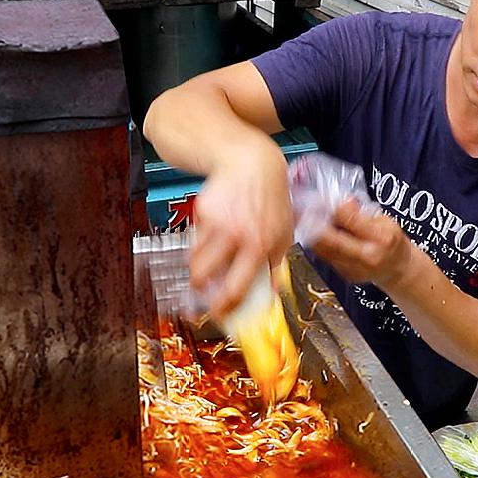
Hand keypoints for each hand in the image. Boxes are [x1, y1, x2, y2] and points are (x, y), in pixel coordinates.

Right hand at [189, 144, 292, 317]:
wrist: (253, 164)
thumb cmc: (271, 199)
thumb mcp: (283, 234)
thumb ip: (275, 266)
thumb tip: (269, 294)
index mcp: (259, 246)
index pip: (235, 288)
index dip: (223, 307)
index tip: (217, 314)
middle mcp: (235, 235)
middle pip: (202, 276)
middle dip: (199, 288)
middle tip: (204, 288)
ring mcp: (216, 222)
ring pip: (194, 258)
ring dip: (198, 265)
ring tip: (210, 260)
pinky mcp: (202, 210)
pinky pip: (195, 236)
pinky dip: (201, 240)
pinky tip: (215, 230)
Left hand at [310, 199, 414, 288]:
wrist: (396, 268)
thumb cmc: (391, 241)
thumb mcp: (385, 220)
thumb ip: (361, 211)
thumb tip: (341, 201)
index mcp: (381, 237)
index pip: (350, 219)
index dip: (332, 207)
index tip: (321, 198)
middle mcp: (366, 256)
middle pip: (330, 240)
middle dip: (313, 222)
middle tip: (302, 208)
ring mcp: (353, 268)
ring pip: (322, 249)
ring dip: (310, 232)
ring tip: (303, 218)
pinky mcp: (343, 274)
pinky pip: (324, 256)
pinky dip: (316, 242)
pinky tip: (313, 232)